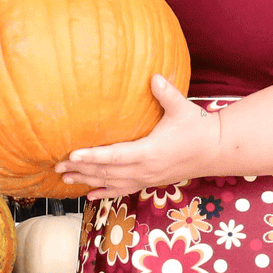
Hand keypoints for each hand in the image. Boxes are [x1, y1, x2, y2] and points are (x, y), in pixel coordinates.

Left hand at [55, 77, 219, 199]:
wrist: (215, 151)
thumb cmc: (198, 128)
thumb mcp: (182, 108)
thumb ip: (166, 93)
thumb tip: (153, 77)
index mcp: (149, 153)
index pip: (114, 156)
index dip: (92, 156)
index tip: (72, 155)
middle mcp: (145, 170)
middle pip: (106, 172)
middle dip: (81, 170)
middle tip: (57, 167)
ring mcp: (147, 178)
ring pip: (111, 182)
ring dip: (88, 181)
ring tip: (66, 179)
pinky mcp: (150, 181)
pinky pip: (123, 190)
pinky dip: (105, 192)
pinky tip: (90, 195)